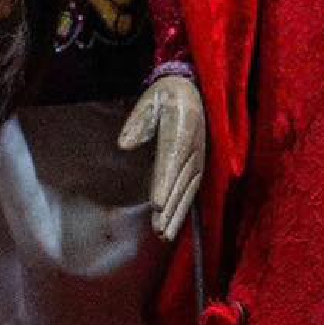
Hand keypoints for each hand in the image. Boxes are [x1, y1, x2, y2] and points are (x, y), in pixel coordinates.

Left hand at [118, 72, 205, 239]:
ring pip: (188, 190)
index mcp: (180, 131)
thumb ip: (137, 122)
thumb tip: (124, 144)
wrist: (192, 91)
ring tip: (164, 233)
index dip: (163, 184)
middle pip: (181, 182)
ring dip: (177, 213)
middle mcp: (193, 148)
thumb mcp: (148, 102)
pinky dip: (184, 207)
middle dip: (169, 207)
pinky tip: (173, 223)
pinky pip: (192, 189)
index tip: (155, 204)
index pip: (170, 161)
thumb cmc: (164, 97)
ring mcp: (199, 158)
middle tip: (158, 230)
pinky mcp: (199, 165)